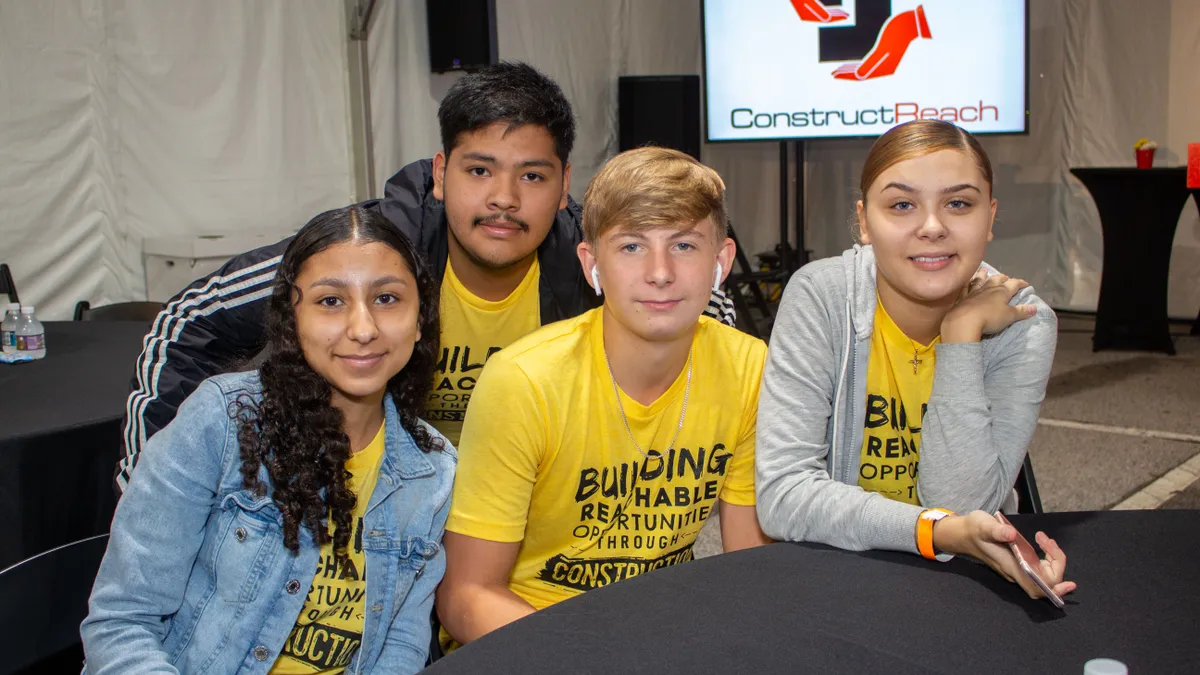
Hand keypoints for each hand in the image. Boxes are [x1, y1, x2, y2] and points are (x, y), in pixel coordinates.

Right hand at [933, 510, 1076, 600]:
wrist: (963, 533)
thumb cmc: (974, 529)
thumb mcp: (983, 525)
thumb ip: (996, 530)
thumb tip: (1011, 534)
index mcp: (1010, 566)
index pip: (1036, 586)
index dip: (1054, 589)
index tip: (1068, 583)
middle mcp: (1016, 572)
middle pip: (1045, 582)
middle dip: (1057, 565)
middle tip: (1048, 542)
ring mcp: (1018, 569)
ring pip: (1044, 575)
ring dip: (1053, 559)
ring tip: (1044, 539)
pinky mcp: (1019, 564)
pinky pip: (1040, 568)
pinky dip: (1048, 558)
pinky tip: (1044, 543)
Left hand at [940, 270, 1035, 342]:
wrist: (964, 321)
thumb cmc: (990, 318)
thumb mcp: (1009, 316)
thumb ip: (1021, 311)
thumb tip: (1035, 307)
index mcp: (1002, 292)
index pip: (1014, 284)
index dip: (1020, 283)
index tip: (1025, 284)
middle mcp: (988, 289)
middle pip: (996, 280)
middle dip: (1002, 278)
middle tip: (1005, 277)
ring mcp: (973, 293)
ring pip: (979, 281)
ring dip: (983, 275)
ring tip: (984, 271)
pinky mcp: (962, 298)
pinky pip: (964, 288)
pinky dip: (966, 283)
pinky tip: (965, 280)